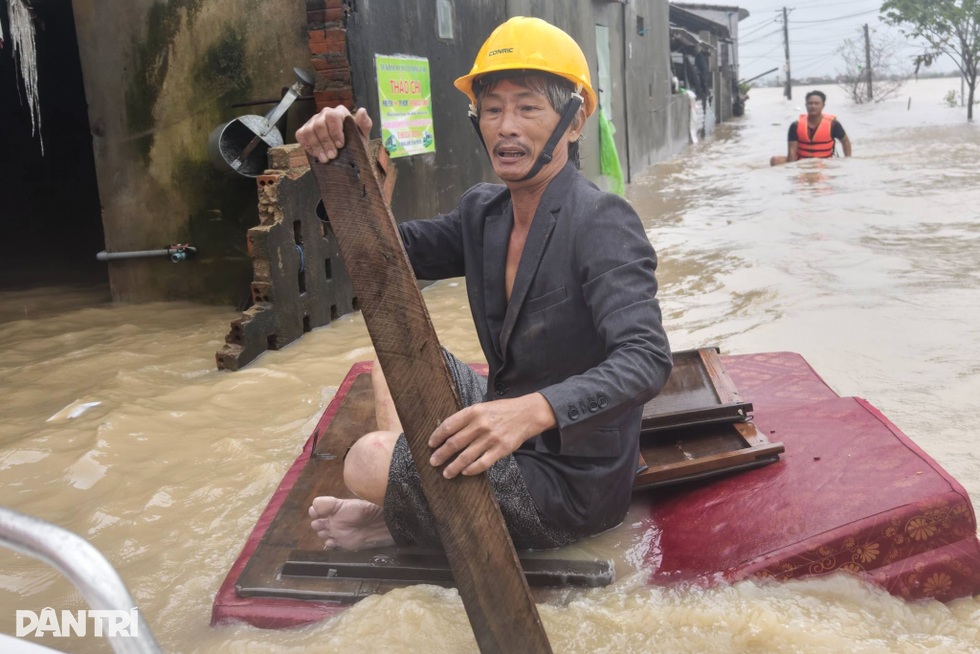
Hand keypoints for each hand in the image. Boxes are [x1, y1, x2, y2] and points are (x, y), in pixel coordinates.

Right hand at [295, 106, 372, 162]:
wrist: (347, 152)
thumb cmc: (355, 142)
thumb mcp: (362, 135)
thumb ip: (364, 123)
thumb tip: (362, 110)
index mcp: (339, 112)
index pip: (333, 117)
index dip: (335, 131)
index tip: (340, 145)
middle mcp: (325, 114)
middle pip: (319, 125)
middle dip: (326, 142)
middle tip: (332, 156)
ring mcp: (313, 121)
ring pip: (309, 130)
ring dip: (316, 146)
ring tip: (324, 159)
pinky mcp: (305, 130)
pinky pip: (300, 135)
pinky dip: (306, 145)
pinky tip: (315, 154)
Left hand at [428, 393, 556, 478]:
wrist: (528, 413)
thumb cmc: (503, 410)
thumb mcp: (483, 407)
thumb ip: (467, 418)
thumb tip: (448, 432)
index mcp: (473, 411)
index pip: (449, 425)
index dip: (437, 436)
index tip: (431, 444)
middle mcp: (480, 425)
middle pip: (454, 443)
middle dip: (441, 455)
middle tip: (433, 462)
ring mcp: (490, 438)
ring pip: (466, 457)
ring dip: (453, 467)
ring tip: (446, 473)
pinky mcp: (501, 449)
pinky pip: (482, 463)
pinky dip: (471, 469)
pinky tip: (465, 472)